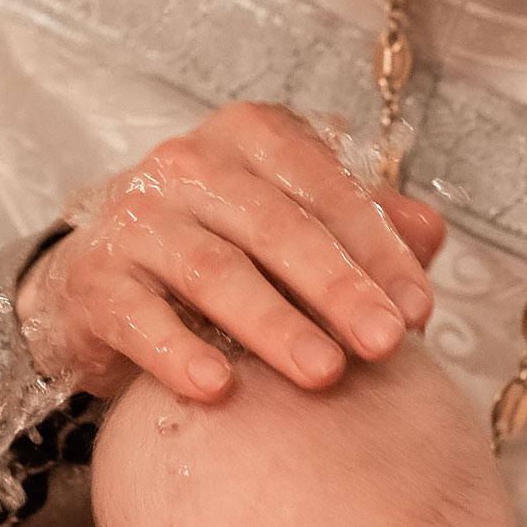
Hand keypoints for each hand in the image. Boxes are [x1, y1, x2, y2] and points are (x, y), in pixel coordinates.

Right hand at [18, 102, 443, 402]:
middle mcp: (190, 165)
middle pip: (276, 227)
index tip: (418, 309)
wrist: (101, 276)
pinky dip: (179, 352)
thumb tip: (431, 233)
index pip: (326, 187)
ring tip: (323, 372)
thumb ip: (363, 222)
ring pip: (214, 270)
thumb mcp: (294, 223)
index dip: (377, 249)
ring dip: (273, 324)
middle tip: (385, 343)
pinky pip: (140, 318)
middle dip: (338, 287)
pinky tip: (218, 388)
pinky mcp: (95, 278)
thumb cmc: (221, 244)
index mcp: (252, 138)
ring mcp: (137, 219)